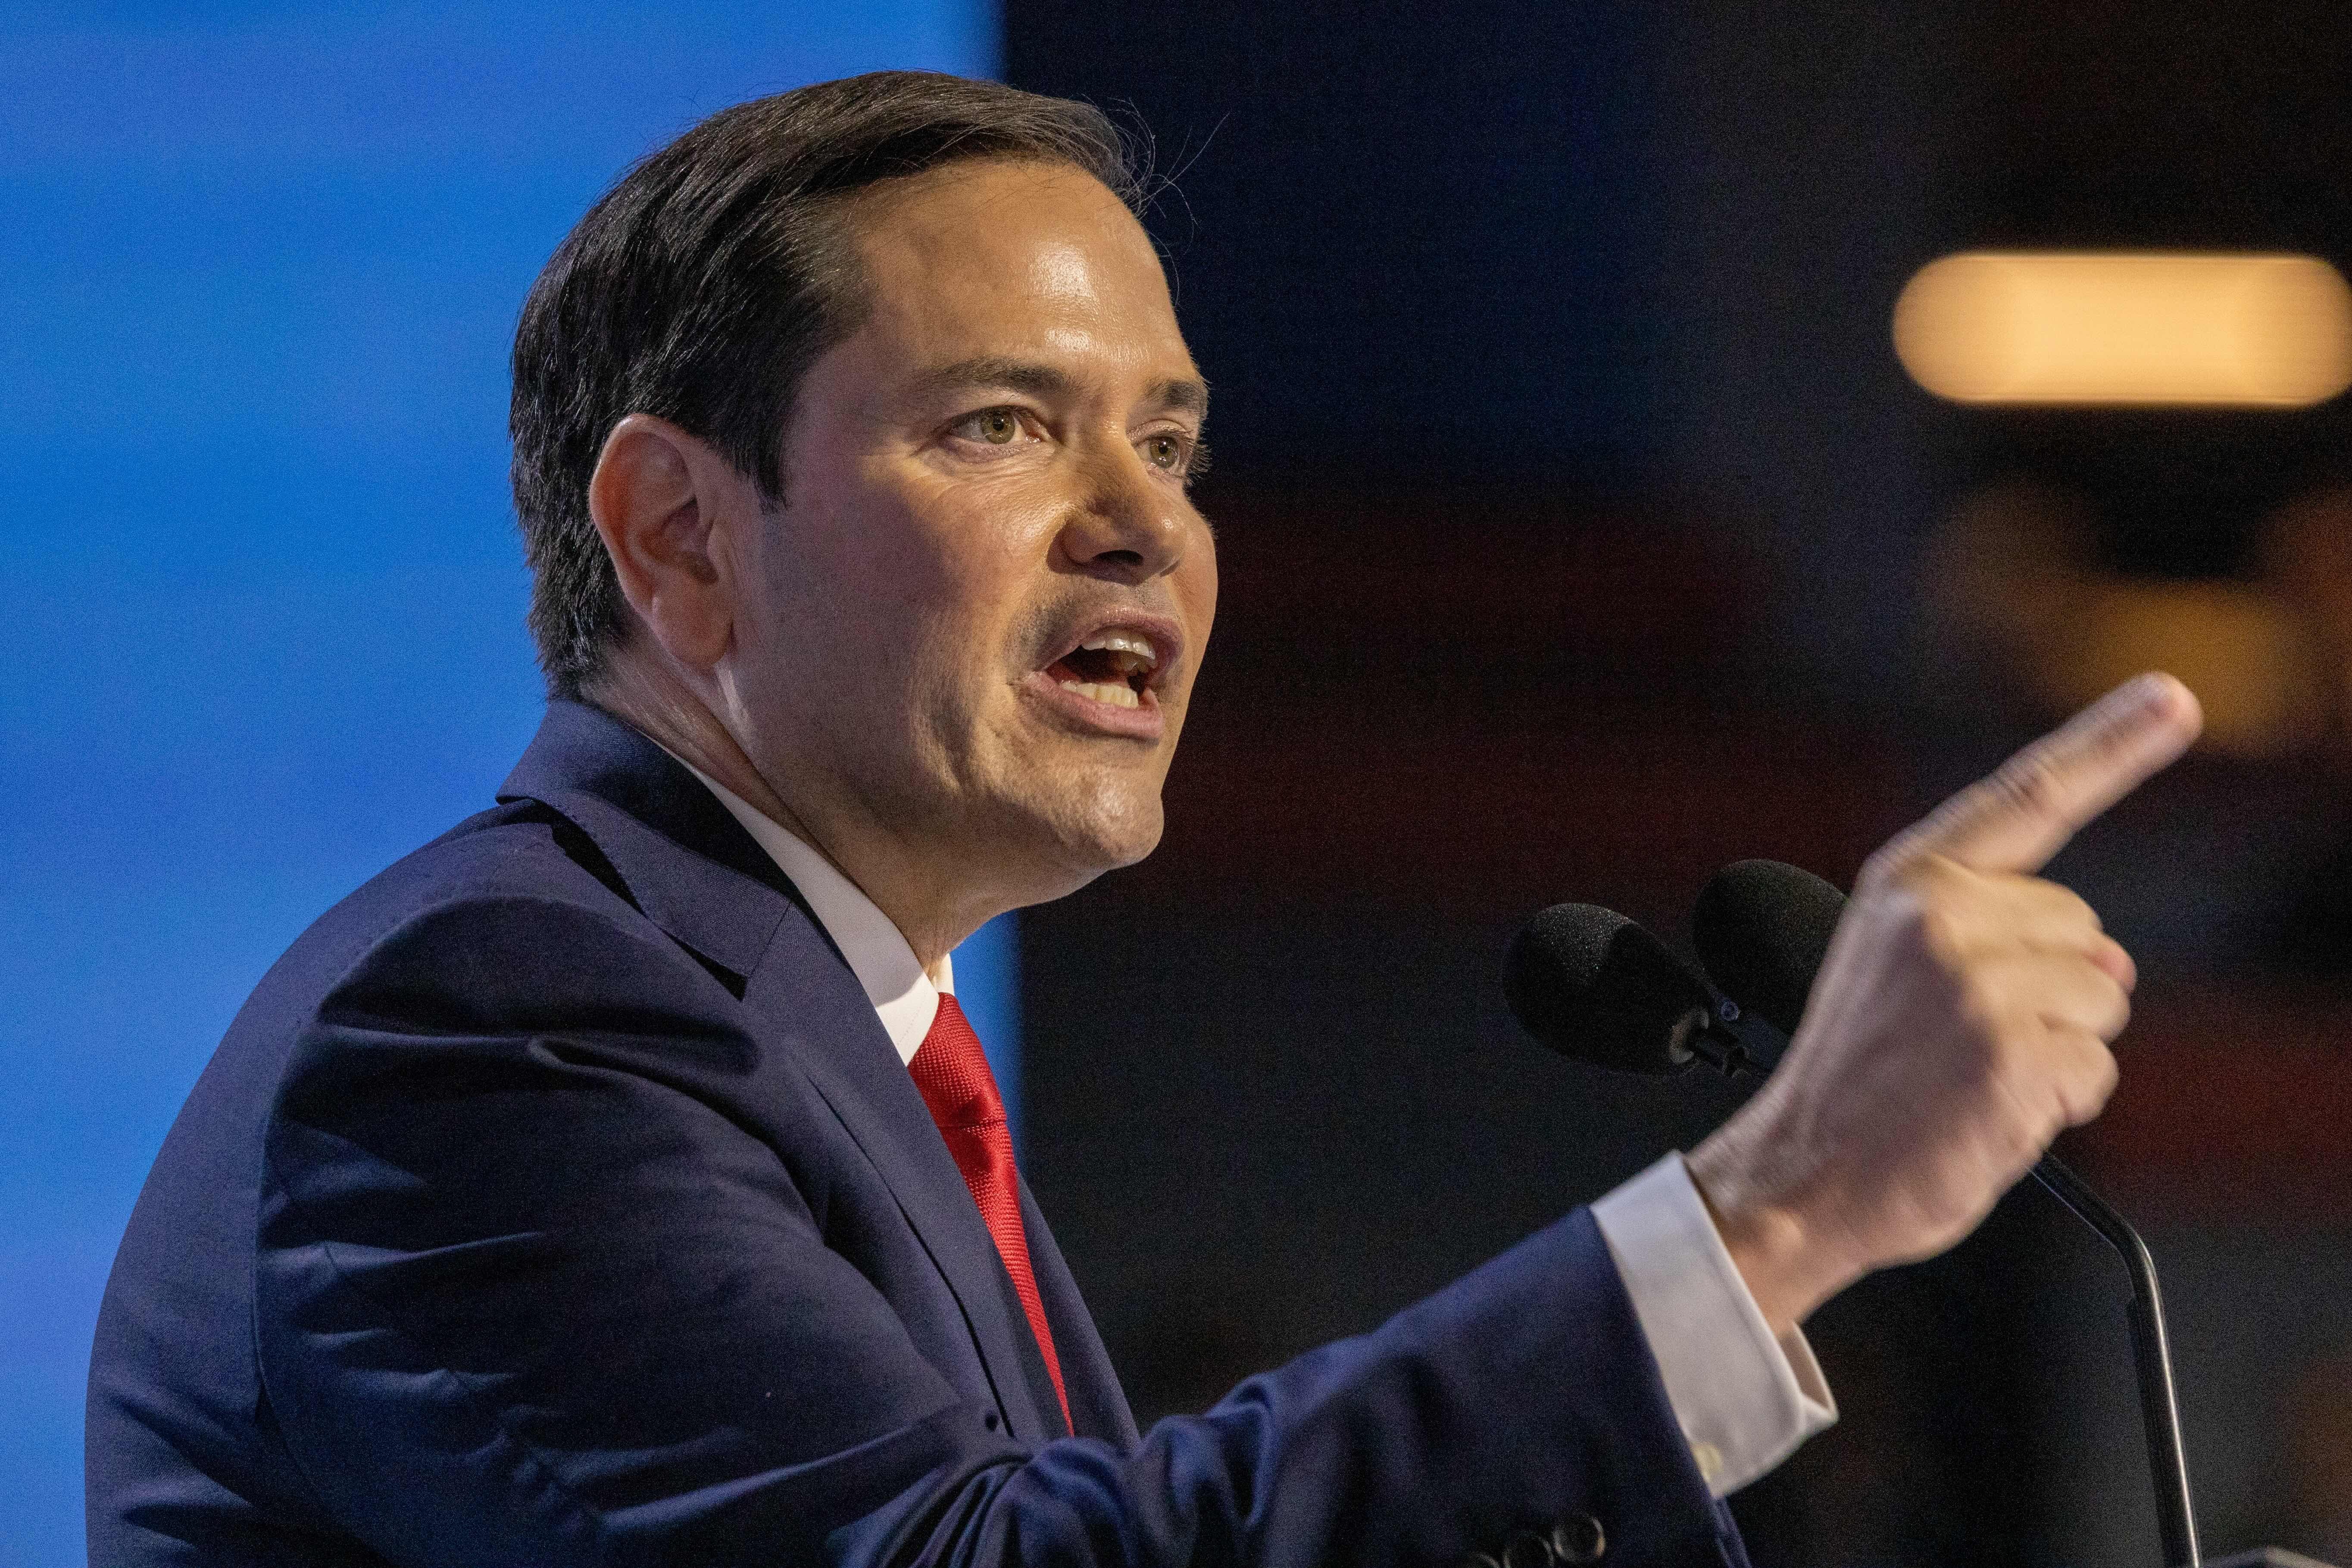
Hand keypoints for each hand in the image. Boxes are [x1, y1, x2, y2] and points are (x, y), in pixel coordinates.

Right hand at [1686, 672, 2203, 1335]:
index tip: (2176, 699)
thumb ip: (1995, 936)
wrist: (1797, 1175)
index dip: (2110, 744)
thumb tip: (2114, 967)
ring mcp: (1976, 987)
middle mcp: (1941, 919)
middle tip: (1966, 1043)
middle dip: (2055, 991)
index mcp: (1907, 885)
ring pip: (2101, 1004)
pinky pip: (2095, 1072)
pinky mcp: (2011, 1057)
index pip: (2027, 799)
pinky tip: (1986, 1116)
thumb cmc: (1852, 1084)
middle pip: (2086, 933)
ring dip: (2060, 1053)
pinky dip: (2058, 1105)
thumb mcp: (1896, 973)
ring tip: (1971, 1080)